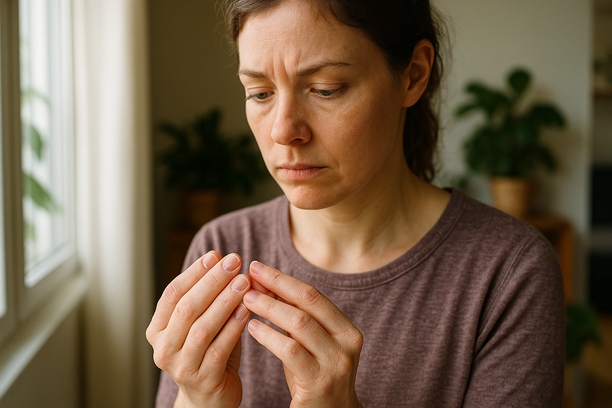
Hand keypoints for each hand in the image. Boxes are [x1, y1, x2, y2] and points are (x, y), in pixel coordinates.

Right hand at [146, 252, 251, 407]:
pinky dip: (233, 327)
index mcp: (157, 330)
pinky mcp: (204, 381)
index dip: (194, 273)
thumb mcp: (202, 324)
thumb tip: (225, 261)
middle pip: (186, 308)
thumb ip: (209, 299)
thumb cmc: (209, 354)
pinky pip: (219, 349)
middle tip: (234, 261)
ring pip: (202, 328)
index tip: (216, 255)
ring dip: (225, 301)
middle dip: (212, 281)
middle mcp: (163, 349)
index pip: (172, 294)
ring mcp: (181, 367)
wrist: (211, 400)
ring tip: (244, 282)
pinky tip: (247, 310)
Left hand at [243, 261, 363, 407]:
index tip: (258, 267)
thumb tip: (263, 282)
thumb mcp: (307, 345)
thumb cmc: (313, 378)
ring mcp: (336, 363)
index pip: (313, 295)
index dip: (284, 279)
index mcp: (346, 329)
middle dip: (277, 285)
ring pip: (300, 323)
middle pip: (309, 302)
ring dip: (270, 307)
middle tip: (248, 275)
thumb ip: (291, 317)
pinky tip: (252, 328)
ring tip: (246, 298)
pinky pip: (291, 351)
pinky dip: (269, 336)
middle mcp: (347, 343)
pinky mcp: (320, 383)